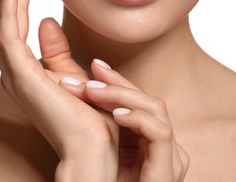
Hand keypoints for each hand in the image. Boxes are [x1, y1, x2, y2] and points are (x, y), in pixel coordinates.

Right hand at [0, 0, 117, 180]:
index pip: (11, 22)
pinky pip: (6, 32)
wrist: (93, 150)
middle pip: (0, 17)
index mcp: (24, 70)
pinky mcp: (22, 75)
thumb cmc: (87, 117)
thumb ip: (56, 50)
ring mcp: (14, 73)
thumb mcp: (71, 74)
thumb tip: (48, 21)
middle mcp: (13, 70)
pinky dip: (6, 6)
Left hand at [61, 60, 189, 180]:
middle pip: (146, 99)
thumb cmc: (95, 179)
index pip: (134, 99)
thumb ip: (88, 111)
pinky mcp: (168, 168)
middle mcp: (158, 143)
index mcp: (142, 138)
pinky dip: (138, 119)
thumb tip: (67, 80)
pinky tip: (116, 114)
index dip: (115, 79)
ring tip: (91, 92)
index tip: (94, 63)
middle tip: (88, 75)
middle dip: (115, 84)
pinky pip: (159, 133)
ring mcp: (167, 156)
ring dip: (121, 96)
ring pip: (155, 109)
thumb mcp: (93, 138)